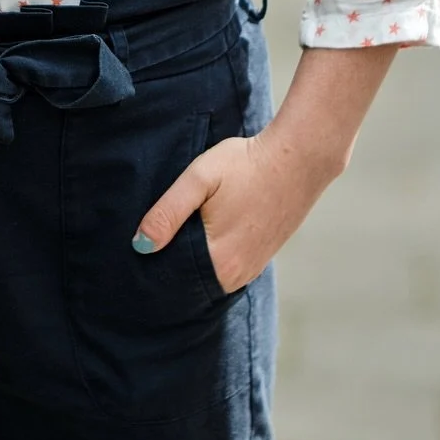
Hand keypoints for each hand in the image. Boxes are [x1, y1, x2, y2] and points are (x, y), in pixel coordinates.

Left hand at [132, 130, 333, 292]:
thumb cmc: (246, 165)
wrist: (298, 158)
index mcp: (219, 261)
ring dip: (192, 260)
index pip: (173, 280)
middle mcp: (237, 275)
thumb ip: (168, 213)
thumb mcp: (199, 180)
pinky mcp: (261, 257)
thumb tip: (141, 245)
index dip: (154, 266)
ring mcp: (252, 268)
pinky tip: (204, 234)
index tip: (141, 249)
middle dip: (171, 263)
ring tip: (177, 234)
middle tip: (156, 237)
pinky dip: (211, 256)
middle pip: (190, 281)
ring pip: (209, 274)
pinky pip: (226, 267)